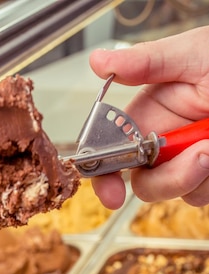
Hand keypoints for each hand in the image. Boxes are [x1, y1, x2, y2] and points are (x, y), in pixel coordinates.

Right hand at [88, 26, 208, 208]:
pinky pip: (200, 194)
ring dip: (196, 175)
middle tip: (198, 157)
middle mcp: (166, 142)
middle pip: (144, 182)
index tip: (112, 192)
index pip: (112, 151)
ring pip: (176, 192)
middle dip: (167, 178)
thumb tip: (99, 62)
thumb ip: (146, 64)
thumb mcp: (192, 56)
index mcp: (150, 114)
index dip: (105, 174)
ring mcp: (189, 161)